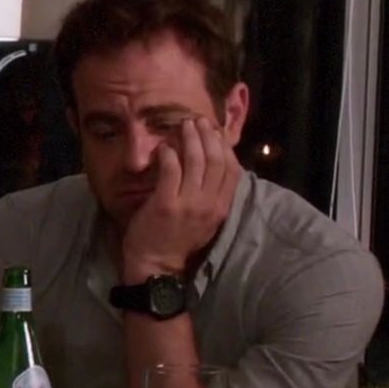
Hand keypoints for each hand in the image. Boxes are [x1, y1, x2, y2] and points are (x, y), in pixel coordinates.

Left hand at [120, 116, 241, 280]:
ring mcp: (189, 204)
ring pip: (196, 161)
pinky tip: (164, 147)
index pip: (232, 169)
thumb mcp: (204, 219)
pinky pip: (171, 171)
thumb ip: (211, 196)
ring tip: (184, 125)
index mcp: (221, 207)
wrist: (156, 266)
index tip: (215, 132)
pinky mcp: (166, 204)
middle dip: (208, 136)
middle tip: (198, 121)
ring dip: (190, 139)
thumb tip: (213, 167)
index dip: (225, 147)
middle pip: (216, 160)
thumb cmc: (177, 241)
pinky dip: (169, 154)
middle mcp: (209, 204)